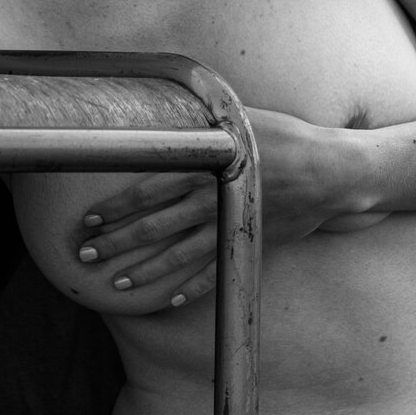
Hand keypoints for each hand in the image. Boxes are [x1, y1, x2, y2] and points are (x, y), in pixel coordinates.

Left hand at [74, 106, 383, 304]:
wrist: (329, 172)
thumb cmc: (283, 138)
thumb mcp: (238, 121)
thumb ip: (201, 124)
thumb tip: (165, 113)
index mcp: (205, 167)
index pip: (149, 188)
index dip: (117, 206)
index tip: (90, 218)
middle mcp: (211, 199)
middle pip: (155, 226)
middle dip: (117, 243)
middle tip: (86, 256)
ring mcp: (229, 226)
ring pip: (178, 256)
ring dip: (144, 271)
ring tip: (117, 285)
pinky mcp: (247, 244)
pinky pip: (214, 273)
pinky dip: (191, 288)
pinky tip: (168, 300)